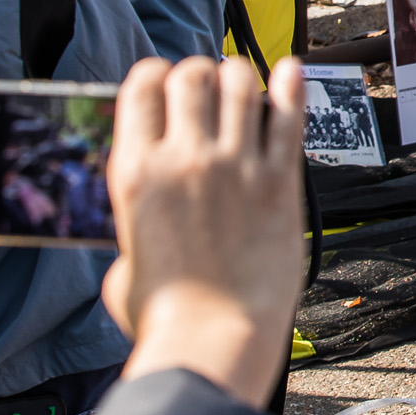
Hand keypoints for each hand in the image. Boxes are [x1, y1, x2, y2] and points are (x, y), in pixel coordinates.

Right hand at [103, 56, 306, 409]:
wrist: (212, 342)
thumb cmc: (167, 317)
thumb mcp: (124, 262)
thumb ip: (136, 229)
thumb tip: (145, 232)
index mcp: (136, 173)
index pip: (142, 86)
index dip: (155, 75)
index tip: (164, 80)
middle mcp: (185, 159)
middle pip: (193, 75)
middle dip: (199, 72)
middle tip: (207, 86)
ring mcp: (236, 167)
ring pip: (242, 85)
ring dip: (241, 77)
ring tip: (245, 86)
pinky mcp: (279, 183)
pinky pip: (289, 117)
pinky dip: (291, 86)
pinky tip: (292, 72)